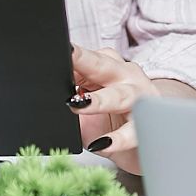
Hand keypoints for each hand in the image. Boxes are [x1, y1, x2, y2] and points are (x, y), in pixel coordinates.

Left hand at [69, 46, 163, 174]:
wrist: (144, 146)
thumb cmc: (112, 121)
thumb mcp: (87, 106)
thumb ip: (73, 98)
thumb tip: (47, 100)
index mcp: (109, 66)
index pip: (87, 57)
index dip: (72, 54)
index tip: (59, 48)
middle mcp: (126, 76)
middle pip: (104, 66)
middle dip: (85, 61)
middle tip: (68, 56)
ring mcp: (140, 99)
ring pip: (121, 95)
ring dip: (99, 100)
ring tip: (80, 105)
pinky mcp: (148, 126)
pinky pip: (132, 132)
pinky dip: (117, 139)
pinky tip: (102, 144)